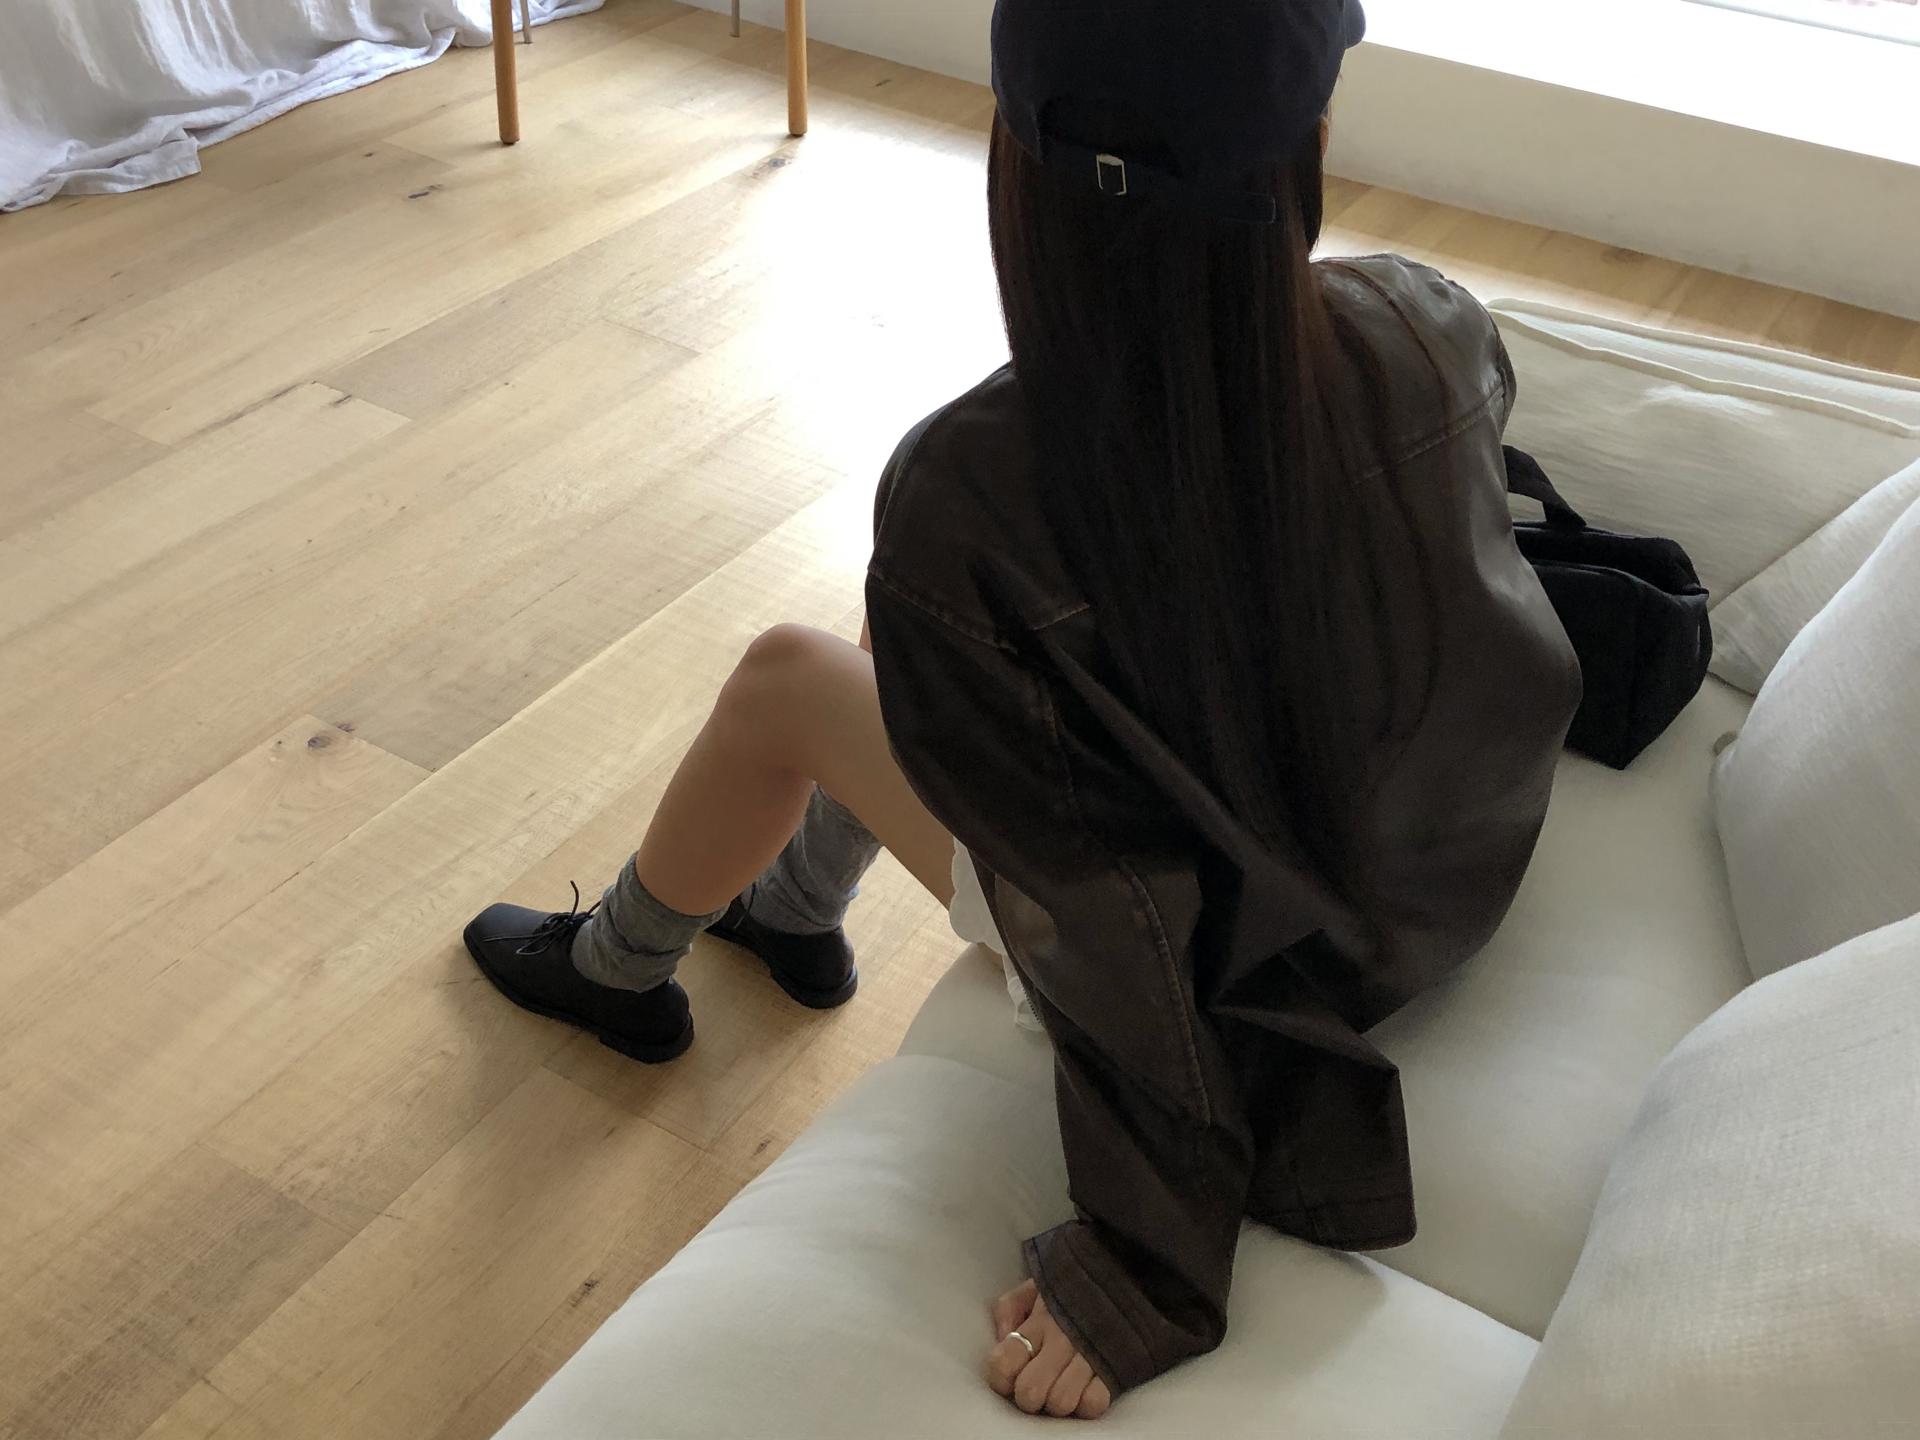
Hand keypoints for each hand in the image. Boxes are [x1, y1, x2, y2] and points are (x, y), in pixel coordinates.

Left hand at [985, 1279, 1112, 1418]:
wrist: (1129, 1274)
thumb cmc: (1075, 1285)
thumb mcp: (1036, 1285)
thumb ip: (1009, 1308)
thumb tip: (1001, 1340)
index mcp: (1039, 1319)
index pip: (1003, 1363)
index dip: (1001, 1378)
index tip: (1010, 1375)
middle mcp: (1062, 1339)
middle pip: (1030, 1392)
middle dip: (1028, 1397)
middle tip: (1037, 1386)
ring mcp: (1091, 1355)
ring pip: (1061, 1403)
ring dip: (1058, 1402)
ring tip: (1062, 1387)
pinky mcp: (1116, 1367)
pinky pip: (1094, 1403)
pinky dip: (1087, 1403)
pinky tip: (1085, 1389)